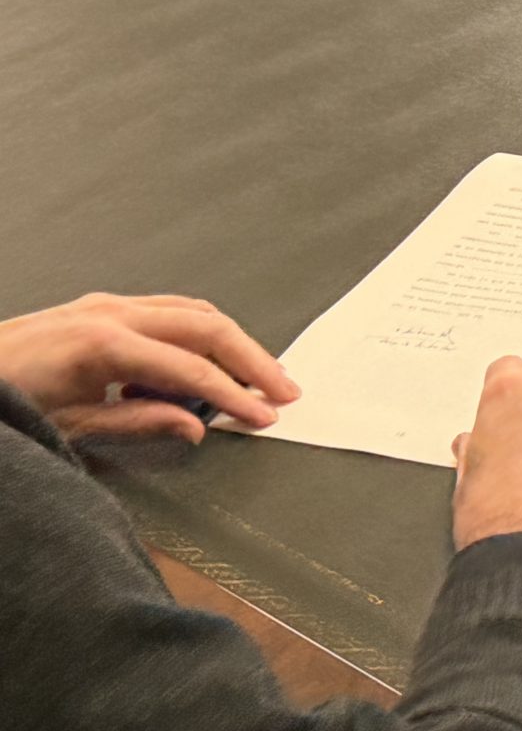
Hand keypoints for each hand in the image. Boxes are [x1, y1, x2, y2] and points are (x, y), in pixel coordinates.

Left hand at [0, 292, 296, 443]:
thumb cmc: (6, 401)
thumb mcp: (68, 425)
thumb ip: (138, 422)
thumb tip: (195, 427)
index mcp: (104, 342)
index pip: (191, 369)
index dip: (234, 395)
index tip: (265, 418)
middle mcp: (113, 312)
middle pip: (206, 326)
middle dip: (252, 360)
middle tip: (285, 391)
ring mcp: (108, 304)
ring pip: (193, 312)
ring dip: (233, 343)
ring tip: (260, 377)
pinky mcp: (102, 307)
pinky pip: (169, 311)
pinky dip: (199, 335)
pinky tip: (206, 365)